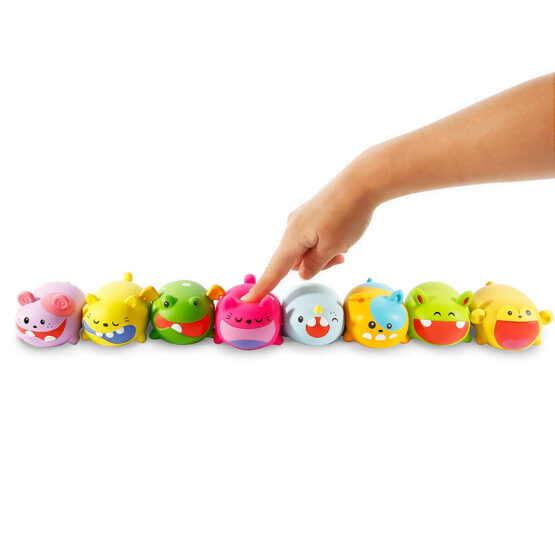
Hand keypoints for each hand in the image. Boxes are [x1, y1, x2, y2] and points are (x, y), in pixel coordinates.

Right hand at [242, 149, 387, 301]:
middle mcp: (292, 228)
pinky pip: (314, 237)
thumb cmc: (347, 214)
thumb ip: (314, 265)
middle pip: (296, 261)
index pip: (275, 270)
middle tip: (340, 257)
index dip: (263, 286)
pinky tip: (343, 236)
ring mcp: (302, 219)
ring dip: (324, 254)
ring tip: (345, 245)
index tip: (248, 300)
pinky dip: (327, 243)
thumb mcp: (331, 247)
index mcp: (293, 238)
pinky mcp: (312, 214)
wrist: (361, 181)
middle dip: (316, 265)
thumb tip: (301, 273)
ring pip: (307, 249)